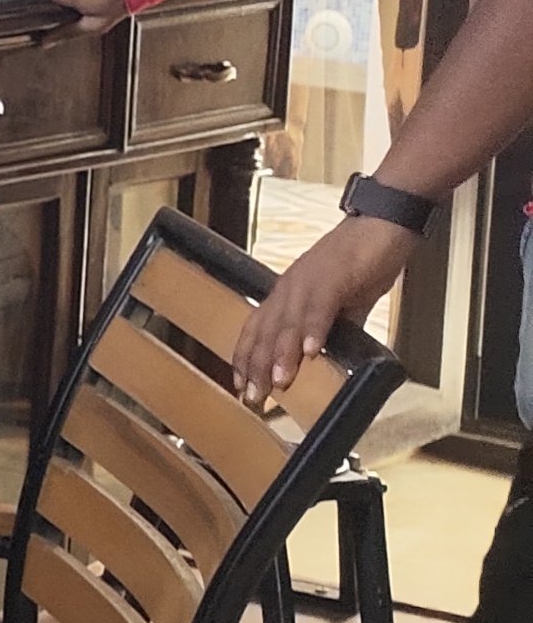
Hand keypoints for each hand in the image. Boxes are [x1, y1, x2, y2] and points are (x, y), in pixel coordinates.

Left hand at [232, 216, 413, 399]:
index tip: (240, 386)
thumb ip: (330, 327)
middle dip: (257, 367)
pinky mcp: (334, 276)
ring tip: (278, 382)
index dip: (246, 358)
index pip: (256, 329)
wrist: (382, 224)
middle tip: (253, 398)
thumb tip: (324, 356)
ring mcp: (308, 280)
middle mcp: (289, 287)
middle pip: (265, 331)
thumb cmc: (362, 262)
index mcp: (287, 293)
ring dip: (281, 354)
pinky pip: (320, 306)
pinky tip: (311, 352)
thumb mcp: (343, 302)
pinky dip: (314, 329)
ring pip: (288, 321)